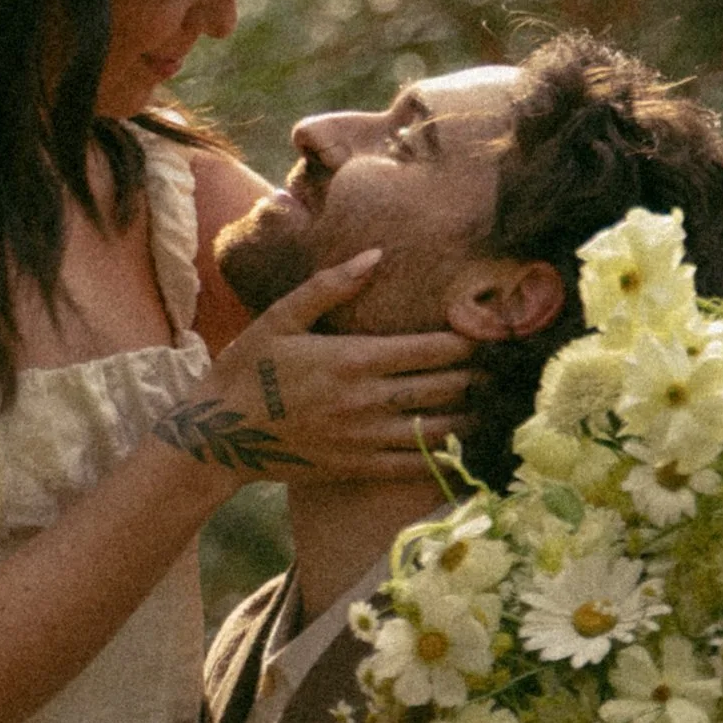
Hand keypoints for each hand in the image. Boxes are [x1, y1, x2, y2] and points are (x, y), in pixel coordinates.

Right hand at [151, 251, 473, 492]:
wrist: (221, 433)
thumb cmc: (248, 368)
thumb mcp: (281, 317)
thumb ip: (330, 286)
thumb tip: (376, 255)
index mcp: (354, 358)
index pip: (432, 349)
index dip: (470, 342)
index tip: (491, 334)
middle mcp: (367, 400)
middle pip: (444, 388)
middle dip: (478, 377)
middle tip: (501, 369)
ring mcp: (365, 438)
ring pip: (438, 430)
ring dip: (470, 417)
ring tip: (491, 405)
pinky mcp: (358, 467)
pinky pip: (414, 466)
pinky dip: (445, 458)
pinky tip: (465, 450)